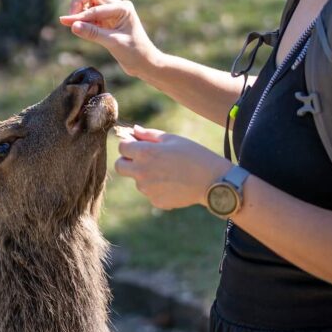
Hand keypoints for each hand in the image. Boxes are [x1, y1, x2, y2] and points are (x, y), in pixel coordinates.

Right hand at [58, 0, 158, 78]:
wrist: (145, 63)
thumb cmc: (135, 53)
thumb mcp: (113, 43)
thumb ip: (93, 33)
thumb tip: (73, 25)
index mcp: (122, 8)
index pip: (95, 7)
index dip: (80, 15)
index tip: (65, 22)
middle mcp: (117, 6)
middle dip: (78, 4)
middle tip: (69, 19)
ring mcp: (112, 12)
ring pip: (90, 3)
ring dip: (80, 12)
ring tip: (73, 25)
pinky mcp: (107, 21)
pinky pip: (91, 15)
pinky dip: (83, 20)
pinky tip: (79, 29)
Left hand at [114, 125, 229, 209]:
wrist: (212, 181)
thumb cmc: (194, 155)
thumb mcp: (172, 139)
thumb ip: (149, 135)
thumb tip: (133, 130)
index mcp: (145, 153)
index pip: (122, 147)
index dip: (129, 144)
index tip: (138, 144)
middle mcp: (142, 172)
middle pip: (120, 166)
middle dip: (127, 161)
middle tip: (144, 159)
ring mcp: (148, 189)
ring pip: (136, 180)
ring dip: (144, 174)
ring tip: (168, 171)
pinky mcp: (156, 201)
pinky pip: (150, 192)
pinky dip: (157, 188)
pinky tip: (174, 183)